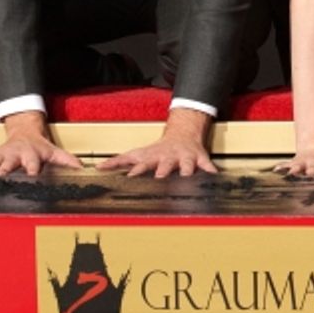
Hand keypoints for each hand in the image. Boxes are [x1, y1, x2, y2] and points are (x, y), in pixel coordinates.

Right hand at [0, 111, 82, 175]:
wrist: (24, 132)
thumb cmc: (40, 147)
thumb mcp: (54, 152)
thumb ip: (67, 160)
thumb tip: (82, 168)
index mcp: (30, 155)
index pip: (32, 164)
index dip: (31, 169)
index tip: (31, 176)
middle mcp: (14, 156)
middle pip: (8, 165)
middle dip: (4, 171)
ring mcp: (1, 156)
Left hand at [98, 107, 217, 177]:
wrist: (182, 134)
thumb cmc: (157, 149)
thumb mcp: (138, 153)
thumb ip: (118, 161)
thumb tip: (98, 167)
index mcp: (153, 158)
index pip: (142, 164)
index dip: (136, 171)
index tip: (130, 178)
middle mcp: (168, 158)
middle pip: (165, 164)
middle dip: (163, 171)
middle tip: (160, 178)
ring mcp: (184, 158)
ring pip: (186, 165)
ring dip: (186, 171)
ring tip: (187, 178)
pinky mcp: (199, 159)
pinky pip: (207, 165)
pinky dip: (211, 171)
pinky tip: (214, 177)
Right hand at [274, 142, 313, 176]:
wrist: (313, 144)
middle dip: (313, 170)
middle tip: (310, 174)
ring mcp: (305, 162)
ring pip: (299, 166)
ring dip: (295, 169)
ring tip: (291, 173)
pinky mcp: (295, 162)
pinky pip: (286, 165)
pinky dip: (281, 167)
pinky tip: (275, 170)